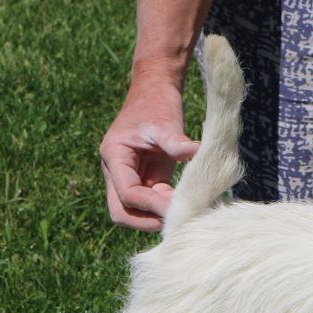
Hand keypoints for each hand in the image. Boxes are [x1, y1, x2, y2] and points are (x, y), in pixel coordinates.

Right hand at [99, 72, 199, 231]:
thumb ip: (177, 142)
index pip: (127, 194)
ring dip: (159, 215)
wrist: (155, 92)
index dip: (151, 205)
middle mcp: (118, 172)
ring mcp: (131, 178)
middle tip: (178, 219)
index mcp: (115, 157)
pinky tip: (188, 202)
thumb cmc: (157, 104)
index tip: (177, 208)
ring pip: (136, 212)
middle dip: (147, 221)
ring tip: (186, 210)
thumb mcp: (166, 123)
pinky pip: (153, 203)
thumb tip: (198, 154)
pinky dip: (168, 207)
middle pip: (122, 211)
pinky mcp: (147, 180)